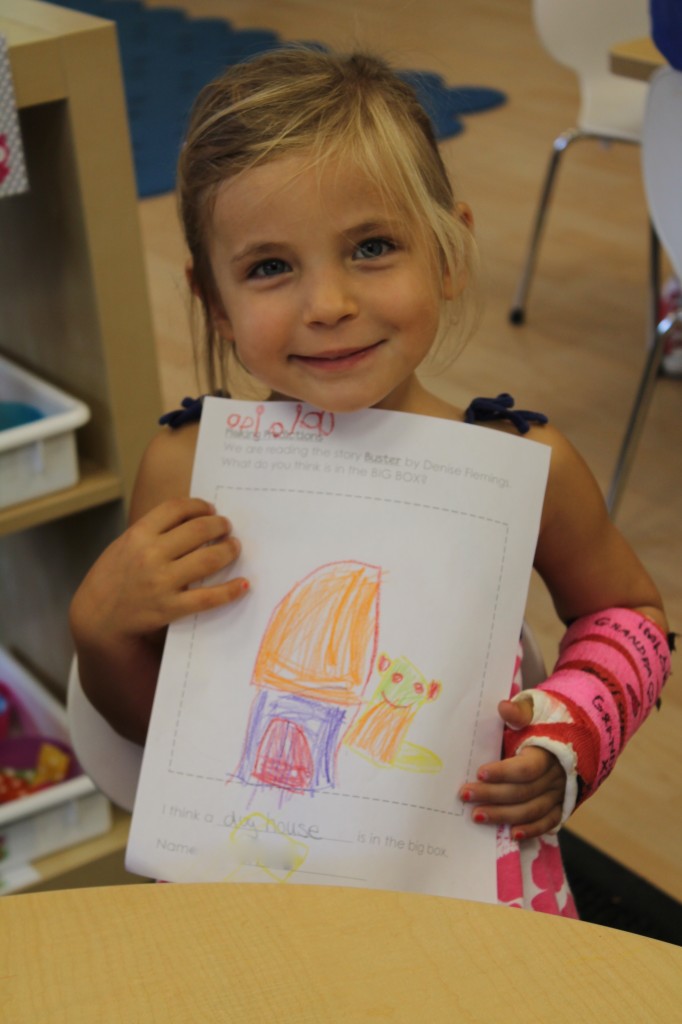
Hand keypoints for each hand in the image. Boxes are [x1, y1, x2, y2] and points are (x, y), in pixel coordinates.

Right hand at [70, 498, 247, 741]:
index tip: (210, 509)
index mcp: (138, 535)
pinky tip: (243, 585)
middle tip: (227, 528)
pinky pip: (208, 597)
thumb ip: (151, 533)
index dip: (199, 505)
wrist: (96, 618)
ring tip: (234, 548)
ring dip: (229, 550)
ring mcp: (161, 582)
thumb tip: (190, 520)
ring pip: (208, 559)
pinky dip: (230, 590)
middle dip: (220, 525)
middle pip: (198, 530)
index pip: (176, 508)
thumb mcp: (124, 546)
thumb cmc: (112, 578)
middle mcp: (150, 555)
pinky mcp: (170, 607)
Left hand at [458, 698, 565, 840]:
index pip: (526, 768)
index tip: (479, 772)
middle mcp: (555, 777)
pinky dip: (530, 830)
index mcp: (548, 753)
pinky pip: (547, 823)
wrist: (571, 739)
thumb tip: (503, 707)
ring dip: (503, 815)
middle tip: (465, 794)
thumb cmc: (543, 725)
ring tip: (477, 816)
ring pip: (531, 810)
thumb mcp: (534, 712)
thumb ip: (519, 712)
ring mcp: (559, 794)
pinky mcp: (560, 807)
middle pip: (523, 791)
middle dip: (492, 795)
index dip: (503, 772)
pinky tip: (510, 834)